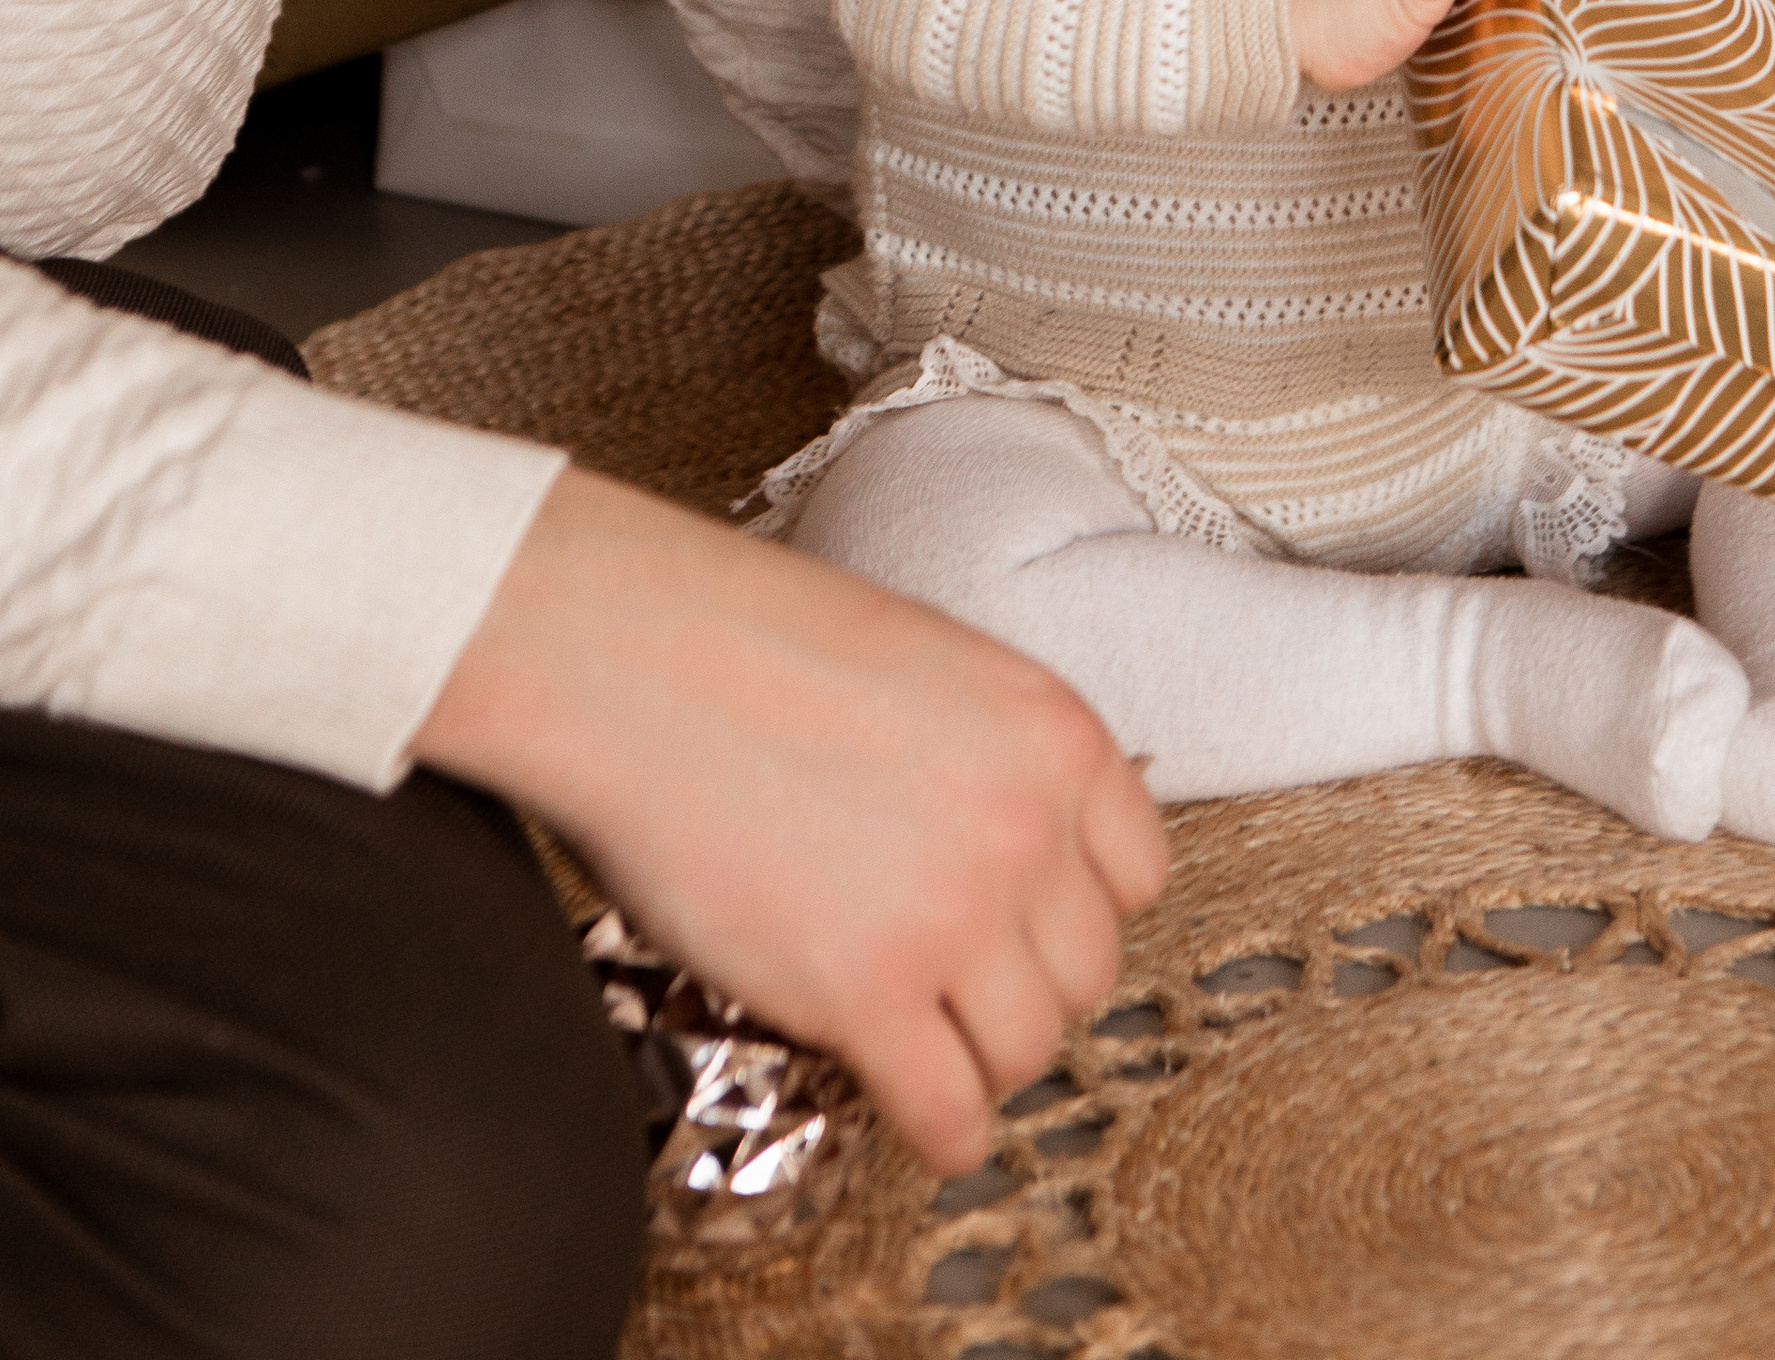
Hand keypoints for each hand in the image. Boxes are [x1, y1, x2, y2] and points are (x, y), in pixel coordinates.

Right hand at [417, 467, 1166, 1178]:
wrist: (635, 659)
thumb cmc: (748, 643)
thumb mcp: (929, 667)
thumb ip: (986, 759)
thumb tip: (999, 843)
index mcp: (1052, 732)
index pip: (1139, 874)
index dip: (1077, 909)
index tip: (1039, 929)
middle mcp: (1025, 827)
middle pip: (1088, 971)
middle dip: (1029, 988)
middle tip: (972, 991)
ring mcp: (952, 916)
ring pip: (1029, 1050)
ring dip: (982, 1061)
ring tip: (935, 1048)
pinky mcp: (866, 994)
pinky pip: (948, 1110)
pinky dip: (941, 1132)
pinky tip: (919, 1117)